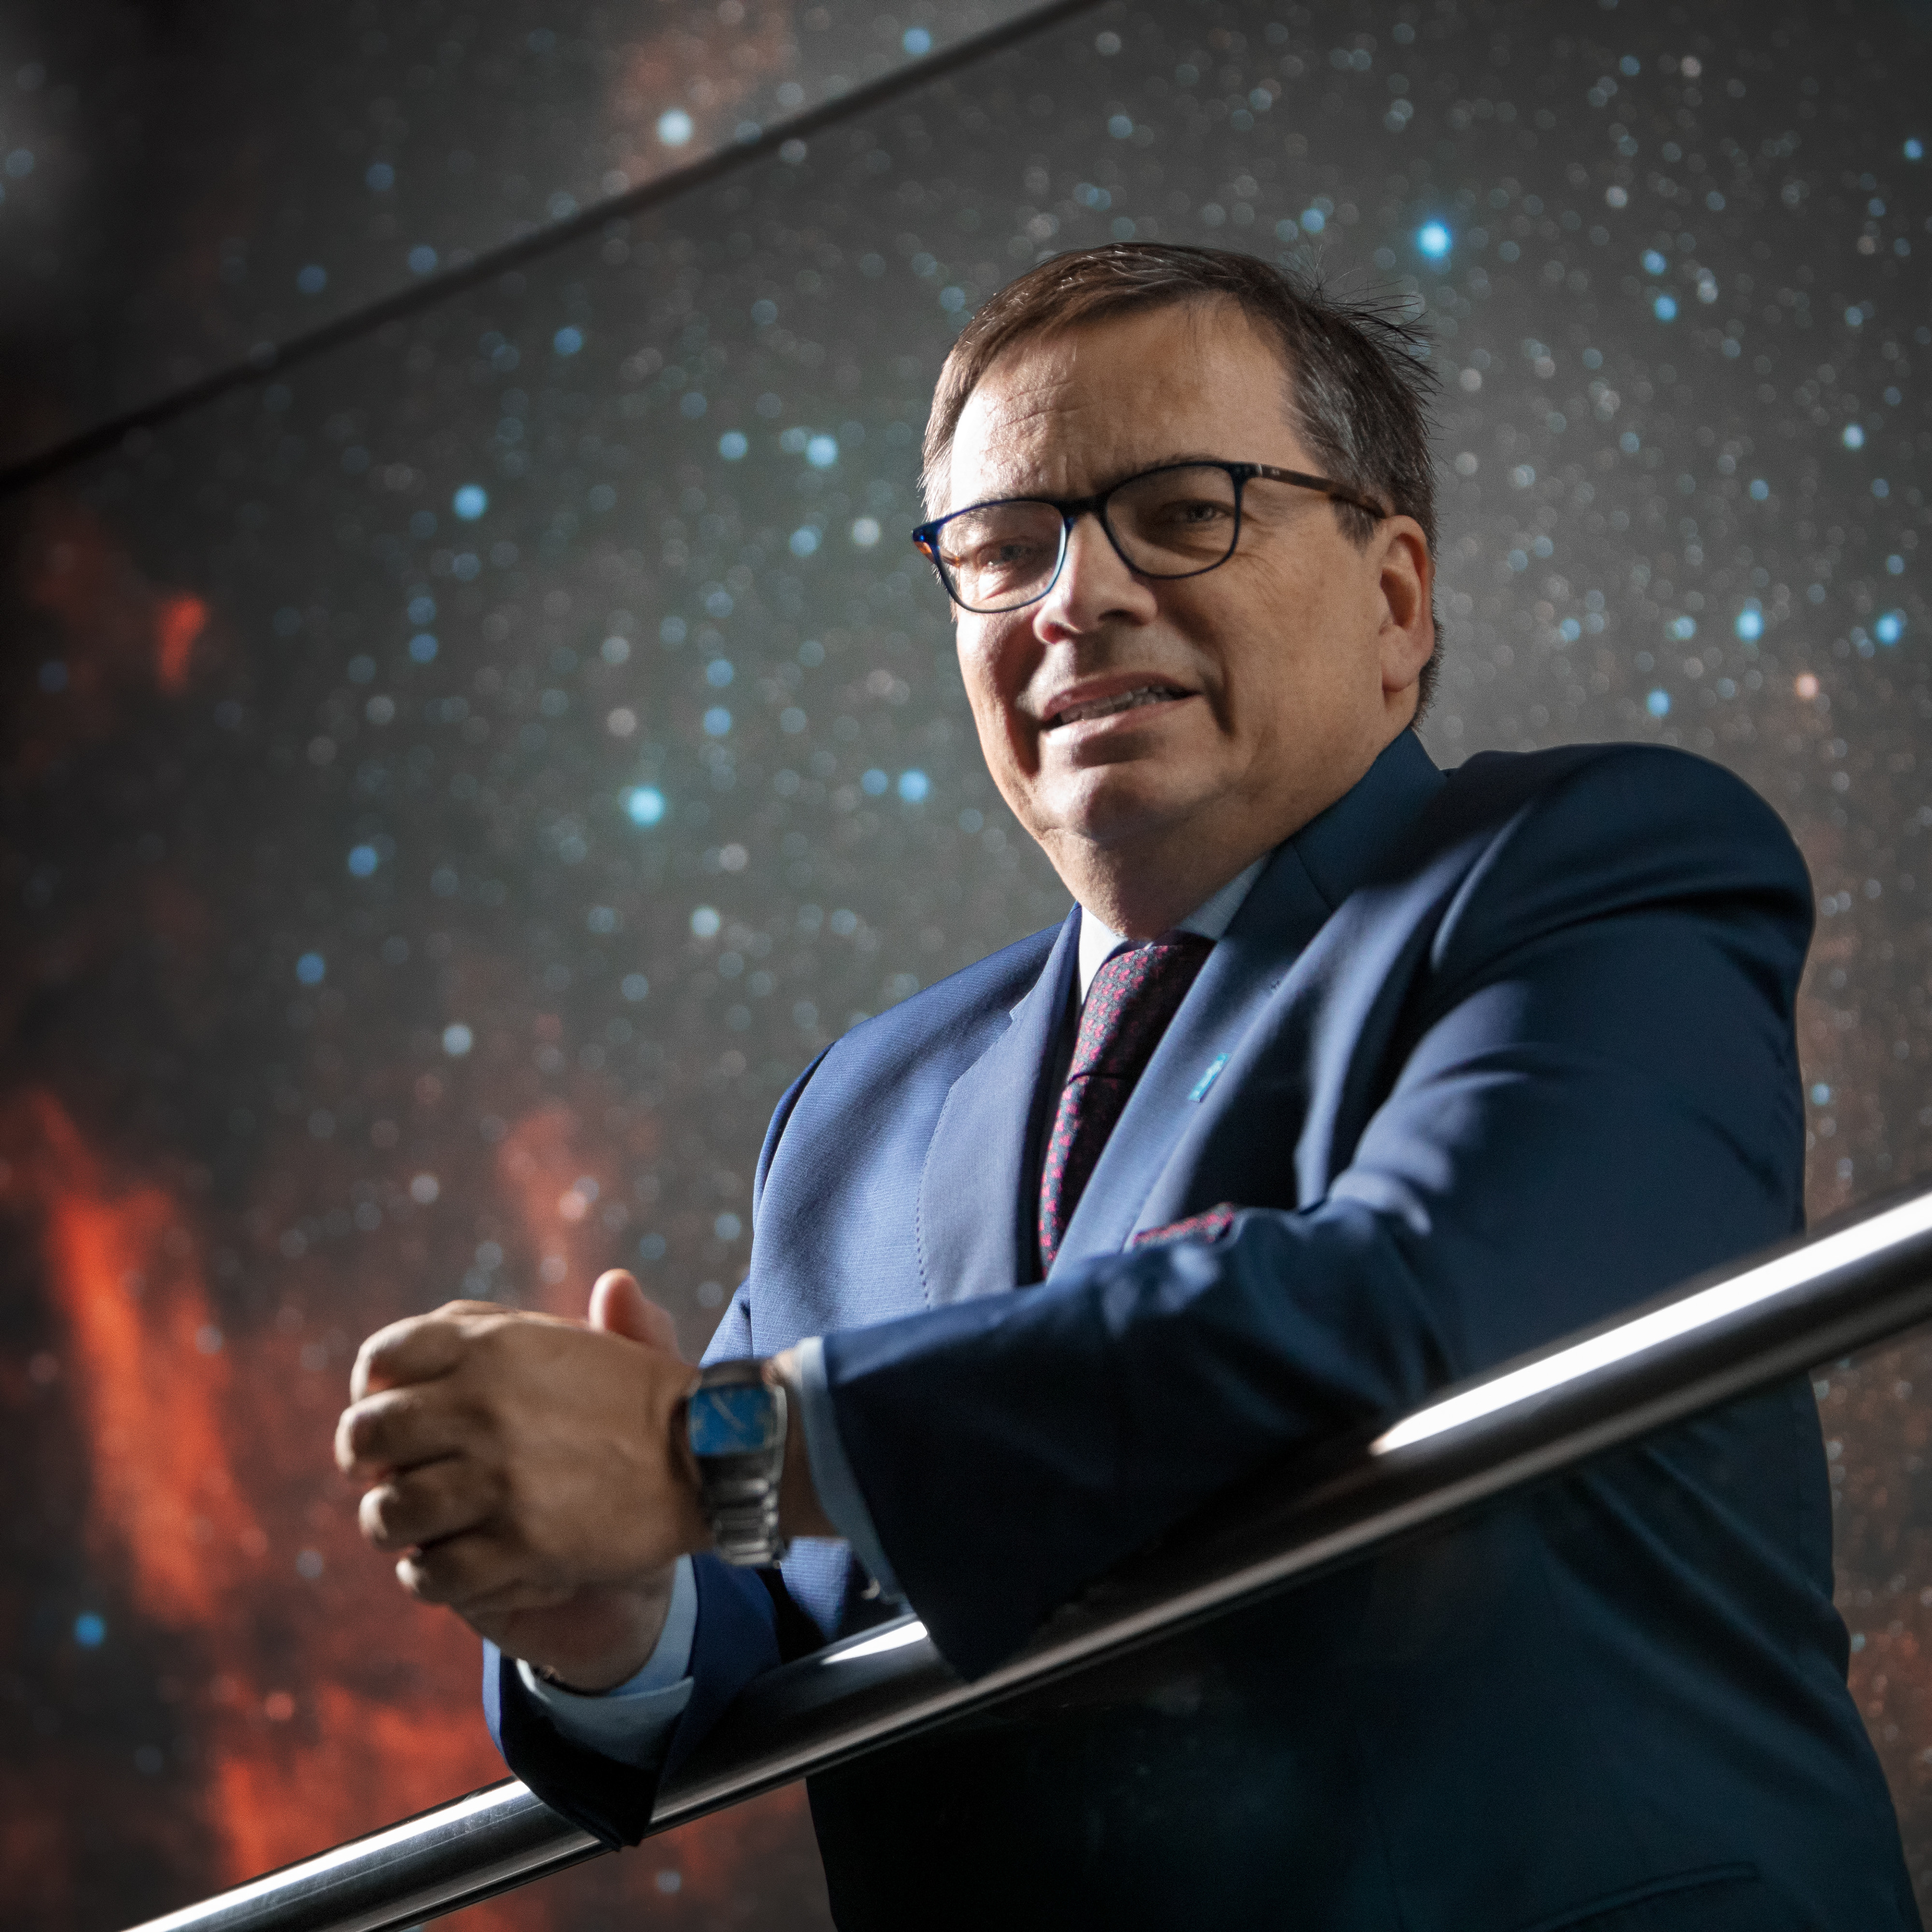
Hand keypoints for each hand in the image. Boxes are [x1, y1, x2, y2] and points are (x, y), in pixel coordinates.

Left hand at [336, 1270, 707, 1688]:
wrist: (708, 1456)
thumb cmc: (641, 1397)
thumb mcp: (575, 1336)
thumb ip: (511, 1326)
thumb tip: (443, 1329)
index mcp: (492, 1347)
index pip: (381, 1358)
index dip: (370, 1387)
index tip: (385, 1405)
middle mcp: (483, 1407)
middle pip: (366, 1436)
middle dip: (364, 1459)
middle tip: (389, 1472)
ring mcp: (497, 1480)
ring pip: (387, 1514)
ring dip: (390, 1523)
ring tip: (415, 1525)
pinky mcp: (517, 1546)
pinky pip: (430, 1573)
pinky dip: (427, 1574)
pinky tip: (445, 1563)